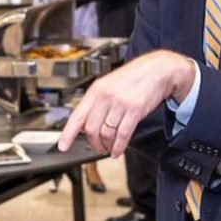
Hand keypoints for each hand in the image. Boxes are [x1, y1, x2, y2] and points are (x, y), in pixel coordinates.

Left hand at [58, 50, 194, 157]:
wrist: (157, 69)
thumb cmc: (133, 77)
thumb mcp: (109, 84)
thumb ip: (97, 102)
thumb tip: (85, 123)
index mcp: (96, 90)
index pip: (77, 116)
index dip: (68, 133)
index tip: (62, 146)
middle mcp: (106, 96)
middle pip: (91, 129)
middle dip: (93, 143)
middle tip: (97, 147)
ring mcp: (120, 103)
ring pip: (106, 133)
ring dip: (106, 146)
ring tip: (108, 148)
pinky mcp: (135, 110)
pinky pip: (122, 135)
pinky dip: (118, 147)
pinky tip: (117, 150)